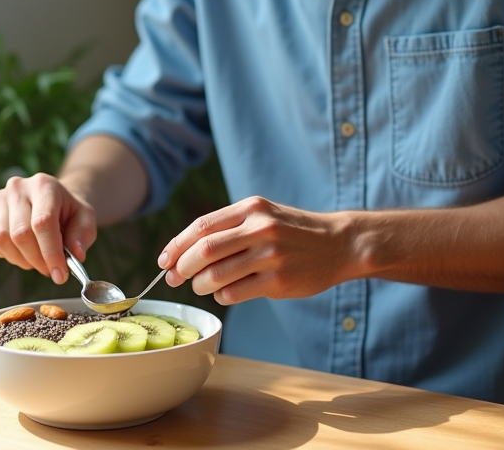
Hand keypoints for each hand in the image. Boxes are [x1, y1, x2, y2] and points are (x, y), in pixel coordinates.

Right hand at [0, 173, 97, 284]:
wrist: (53, 201)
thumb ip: (82, 235)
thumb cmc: (69, 212)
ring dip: (20, 259)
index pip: (42, 222)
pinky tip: (19, 252)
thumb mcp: (85, 219)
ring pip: (1, 239)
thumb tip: (75, 254)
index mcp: (44, 185)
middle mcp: (17, 188)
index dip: (51, 253)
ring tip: (35, 259)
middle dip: (37, 260)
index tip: (60, 275)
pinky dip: (3, 254)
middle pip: (20, 233)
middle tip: (49, 269)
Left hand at [158, 196, 349, 304]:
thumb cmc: (292, 231)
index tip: (164, 260)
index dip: (177, 245)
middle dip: (182, 267)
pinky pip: (235, 293)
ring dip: (200, 285)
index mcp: (251, 208)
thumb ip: (229, 227)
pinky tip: (224, 293)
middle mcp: (261, 228)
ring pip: (217, 274)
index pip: (201, 226)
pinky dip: (221, 296)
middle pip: (205, 250)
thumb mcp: (263, 215)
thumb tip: (184, 251)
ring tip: (200, 287)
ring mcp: (271, 255)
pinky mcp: (280, 281)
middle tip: (174, 278)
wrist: (339, 243)